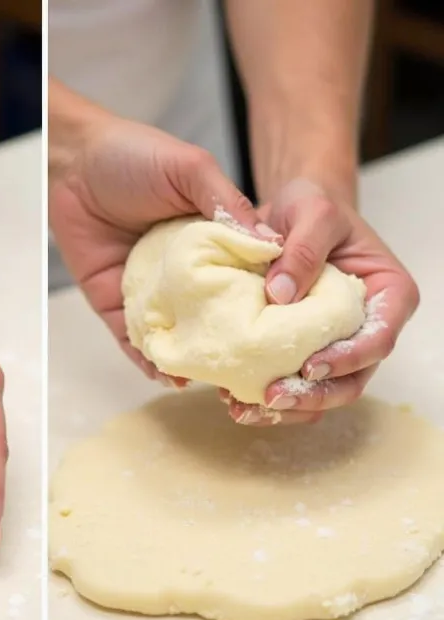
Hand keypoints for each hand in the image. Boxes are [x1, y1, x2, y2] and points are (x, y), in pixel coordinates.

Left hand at [49, 113, 276, 381]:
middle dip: (229, 340)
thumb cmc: (134, 155)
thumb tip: (270, 245)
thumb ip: (227, 204)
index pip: (242, 277)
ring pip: (173, 334)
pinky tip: (169, 375)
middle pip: (209, 313)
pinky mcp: (114, 303)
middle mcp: (181, 271)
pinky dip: (148, 359)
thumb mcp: (191, 169)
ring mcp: (147, 290)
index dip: (262, 301)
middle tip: (254, 367)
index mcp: (208, 239)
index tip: (284, 325)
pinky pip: (132, 339)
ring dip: (191, 358)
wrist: (73, 161)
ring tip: (213, 381)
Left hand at [226, 179, 419, 425]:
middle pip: (353, 379)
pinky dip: (265, 400)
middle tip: (271, 397)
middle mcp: (368, 328)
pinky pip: (293, 387)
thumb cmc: (311, 207)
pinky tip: (235, 401)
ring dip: (287, 408)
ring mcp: (336, 346)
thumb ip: (303, 248)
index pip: (379, 338)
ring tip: (245, 409)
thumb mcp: (312, 211)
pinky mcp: (303, 353)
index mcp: (387, 294)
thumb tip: (280, 295)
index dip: (349, 359)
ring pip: (322, 394)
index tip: (311, 367)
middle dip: (313, 396)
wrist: (288, 216)